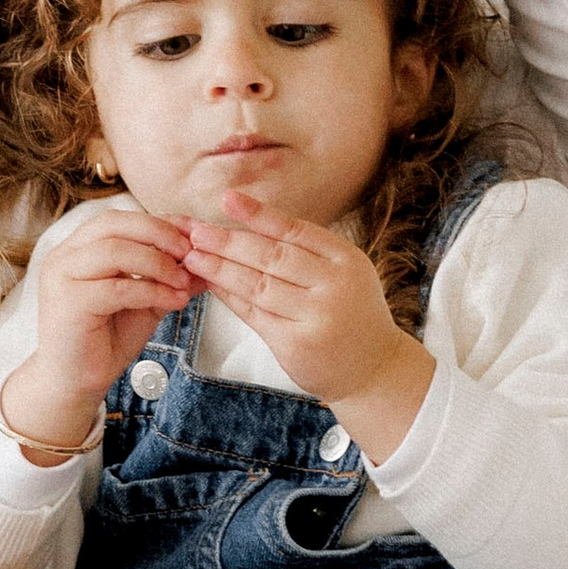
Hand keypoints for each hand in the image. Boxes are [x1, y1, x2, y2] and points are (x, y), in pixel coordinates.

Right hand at [0, 196, 193, 455]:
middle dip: (159, 234)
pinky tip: (175, 301)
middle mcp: (64, 255)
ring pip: (116, 252)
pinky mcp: (68, 302)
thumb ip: (168, 277)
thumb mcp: (145, 300)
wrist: (77, 382)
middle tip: (191, 251)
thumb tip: (208, 258)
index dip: (159, 222)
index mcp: (79, 248)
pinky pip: (118, 288)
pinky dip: (152, 291)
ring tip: (184, 280)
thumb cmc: (108, 339)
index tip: (194, 234)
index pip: (120, 219)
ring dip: (158, 263)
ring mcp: (61, 276)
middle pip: (115, 225)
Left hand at [177, 187, 430, 461]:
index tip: (227, 199)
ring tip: (193, 256)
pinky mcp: (297, 344)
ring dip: (221, 269)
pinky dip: (230, 298)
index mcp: (347, 260)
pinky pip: (255, 315)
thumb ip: (306, 253)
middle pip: (272, 256)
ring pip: (258, 285)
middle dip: (229, 241)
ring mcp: (316, 317)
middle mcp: (334, 285)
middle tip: (196, 231)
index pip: (295, 230)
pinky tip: (212, 285)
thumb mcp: (343, 274)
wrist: (374, 369)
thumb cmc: (351, 314)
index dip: (258, 214)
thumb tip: (249, 226)